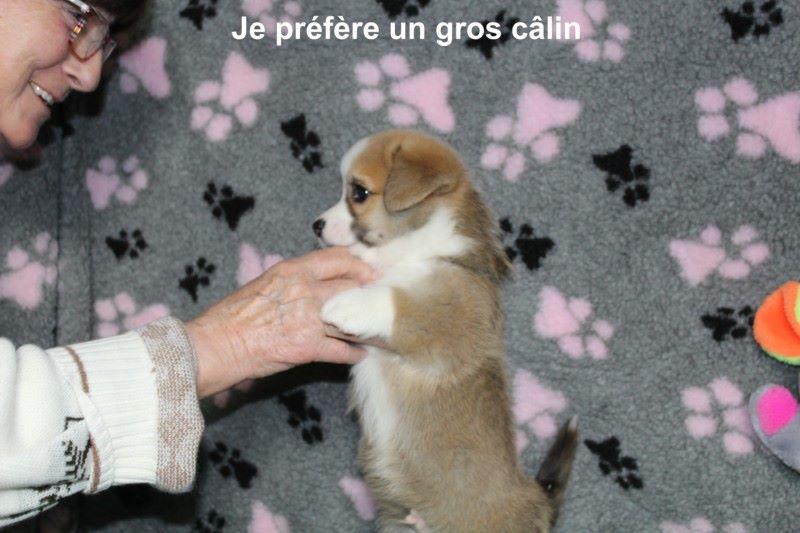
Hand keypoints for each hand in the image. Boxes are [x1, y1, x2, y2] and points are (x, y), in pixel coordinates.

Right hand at [185, 247, 374, 397]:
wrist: (217, 345)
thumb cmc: (232, 315)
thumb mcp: (263, 283)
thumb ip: (293, 280)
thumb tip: (316, 281)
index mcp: (293, 270)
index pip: (339, 259)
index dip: (359, 265)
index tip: (368, 272)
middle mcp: (306, 290)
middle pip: (353, 286)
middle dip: (368, 294)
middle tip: (379, 300)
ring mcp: (310, 319)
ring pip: (352, 318)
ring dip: (366, 326)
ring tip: (376, 330)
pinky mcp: (309, 347)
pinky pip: (343, 350)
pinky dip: (354, 354)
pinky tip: (361, 354)